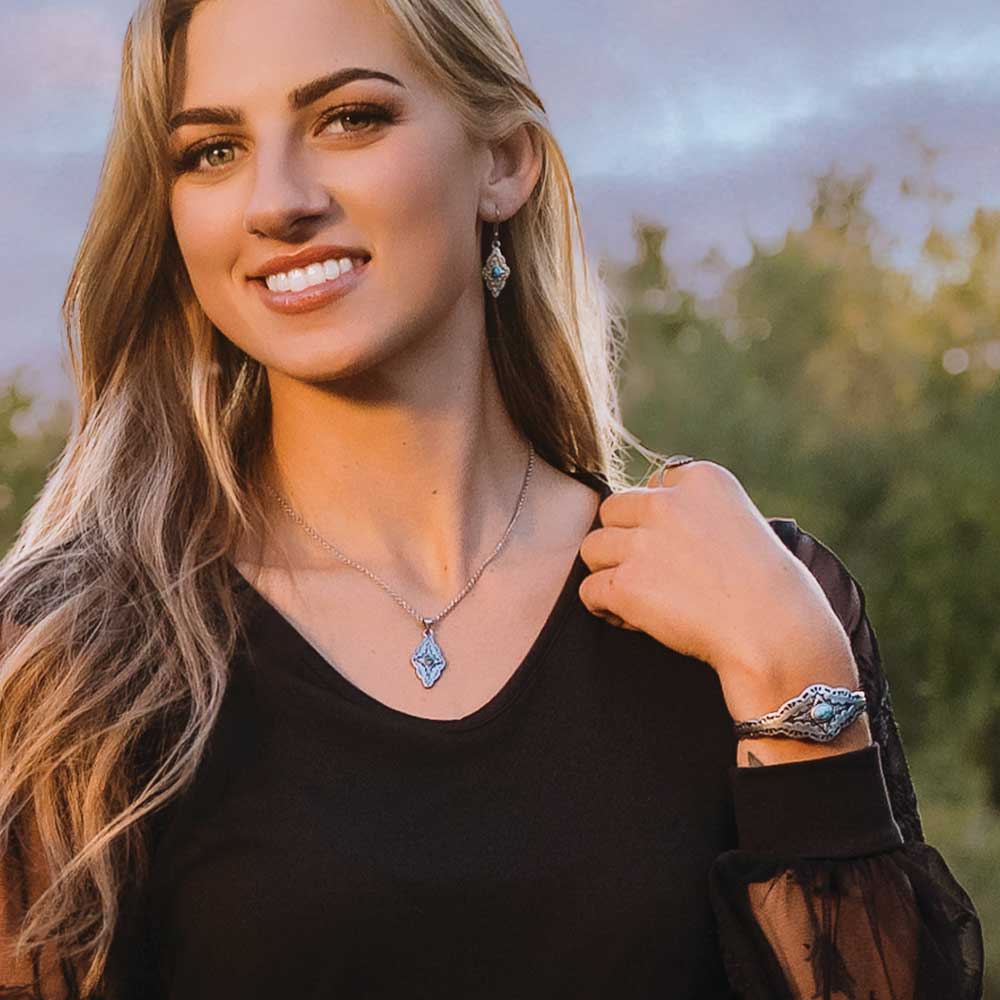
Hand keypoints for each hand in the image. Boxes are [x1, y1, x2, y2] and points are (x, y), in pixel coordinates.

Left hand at [578, 461, 860, 720]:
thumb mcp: (743, 524)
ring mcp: (643, 543)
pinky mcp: (626, 584)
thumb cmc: (772, 591)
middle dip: (623, 540)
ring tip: (639, 599)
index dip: (657, 519)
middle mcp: (668, 503)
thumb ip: (697, 514)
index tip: (680, 550)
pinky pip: (588, 590)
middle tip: (651, 574)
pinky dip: (604, 608)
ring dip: (609, 572)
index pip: (653, 484)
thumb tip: (648, 526)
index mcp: (703, 479)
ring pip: (592, 548)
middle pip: (613, 510)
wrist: (776, 634)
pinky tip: (633, 621)